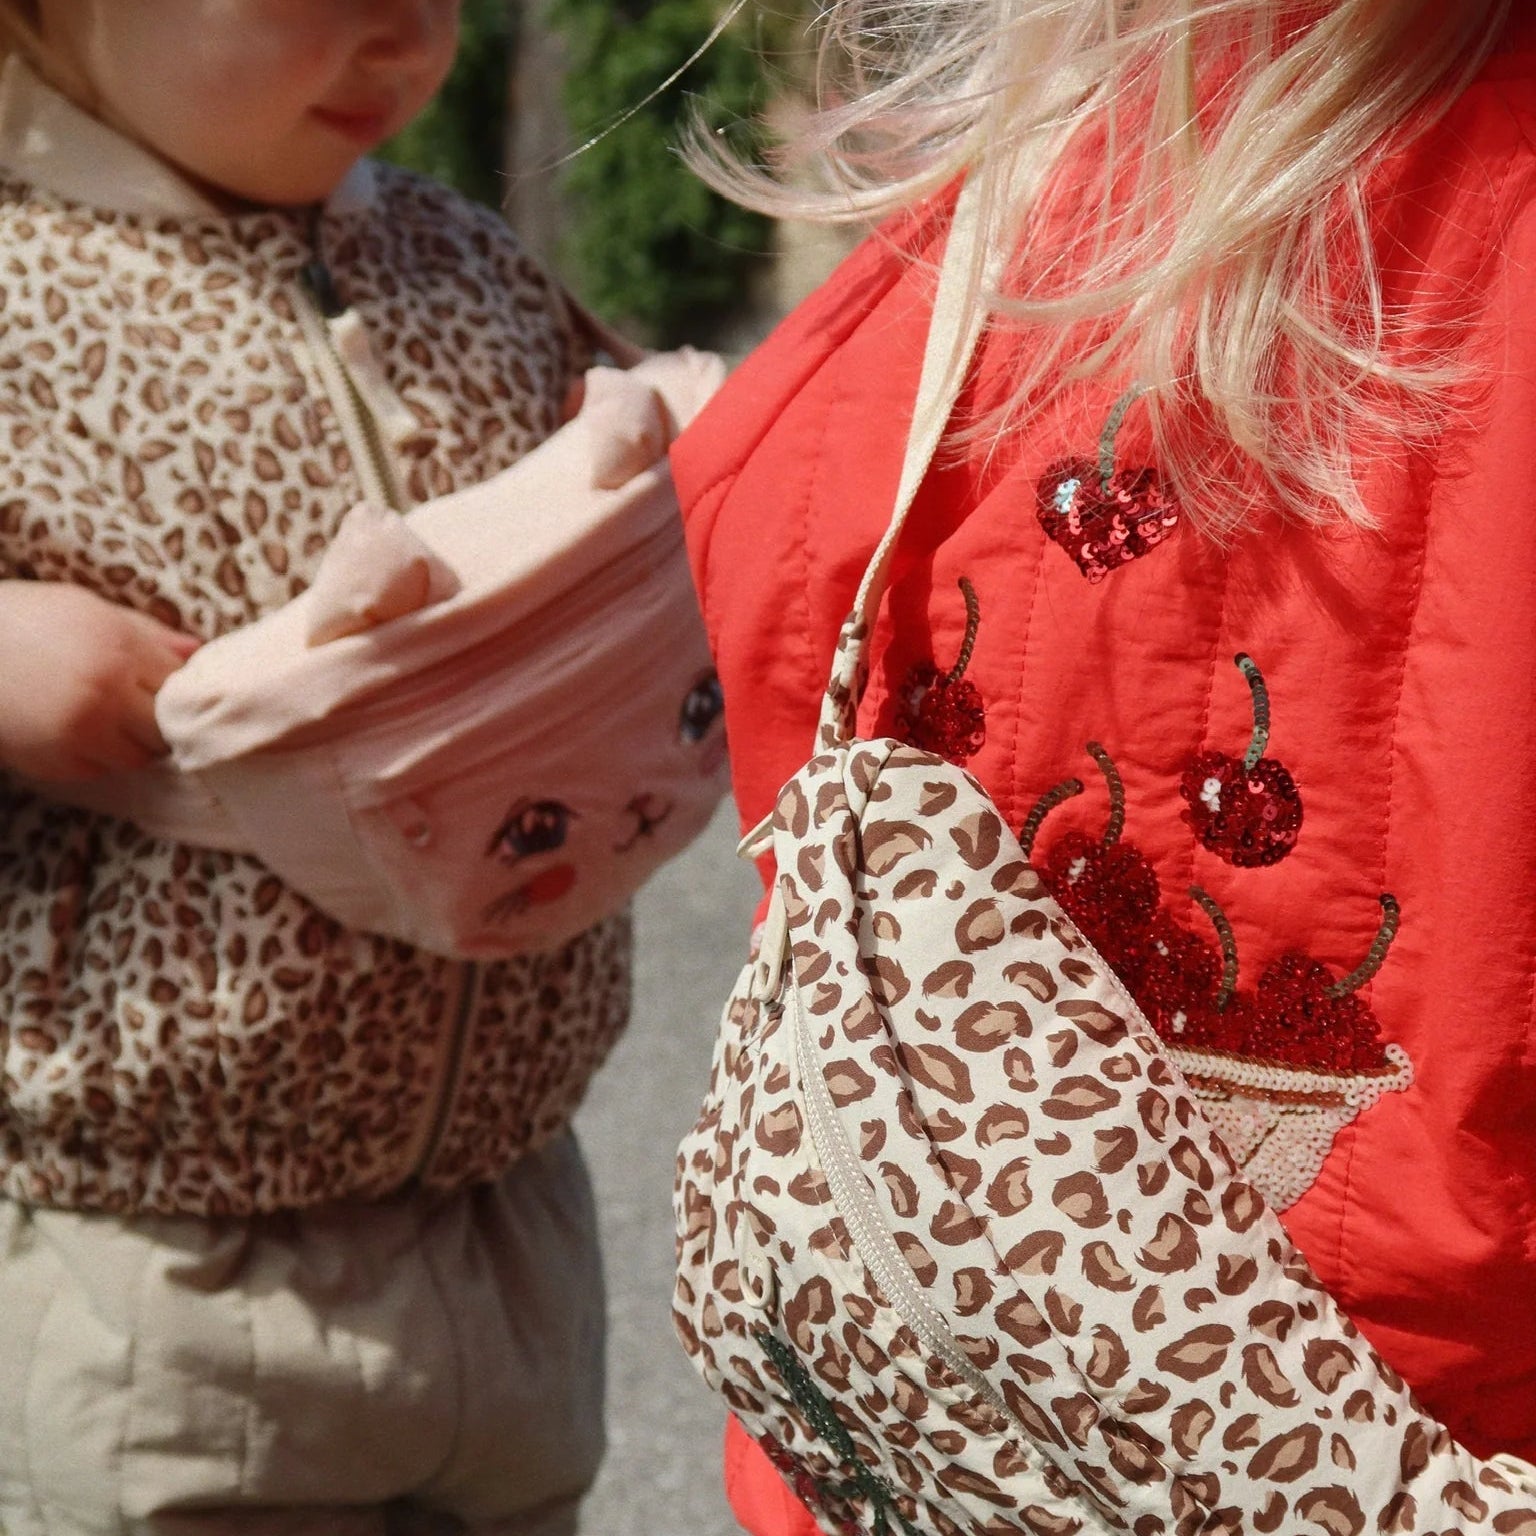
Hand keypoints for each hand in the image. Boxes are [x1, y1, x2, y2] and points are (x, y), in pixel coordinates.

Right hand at [0, 581, 199, 781]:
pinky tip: (74, 731)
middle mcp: (105, 692)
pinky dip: (97, 757)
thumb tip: (198, 652)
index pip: (180, 684)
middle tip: (138, 708)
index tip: (161, 685)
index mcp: (118, 648)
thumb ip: (147, 633)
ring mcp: (80, 731)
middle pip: (166, 727)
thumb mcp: (85, 609)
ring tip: (105, 720)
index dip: (174, 686)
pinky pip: (100, 770)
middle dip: (158, 720)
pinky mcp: (54, 762)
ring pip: (139, 756)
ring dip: (132, 743)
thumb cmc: (20, 619)